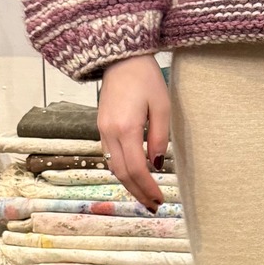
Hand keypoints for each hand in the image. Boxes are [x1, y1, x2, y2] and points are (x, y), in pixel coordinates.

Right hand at [97, 53, 169, 211]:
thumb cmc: (146, 79)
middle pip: (122, 173)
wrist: (120, 58)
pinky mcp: (101, 127)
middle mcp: (109, 133)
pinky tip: (134, 177)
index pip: (137, 168)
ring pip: (114, 167)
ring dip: (129, 184)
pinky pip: (110, 156)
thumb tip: (157, 164)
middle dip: (138, 192)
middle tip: (153, 206)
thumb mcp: (162, 107)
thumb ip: (160, 137)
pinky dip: (122, 171)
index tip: (159, 199)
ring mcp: (102, 130)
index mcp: (126, 128)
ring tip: (145, 196)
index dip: (148, 187)